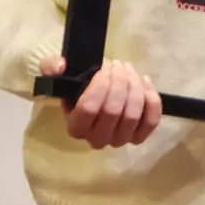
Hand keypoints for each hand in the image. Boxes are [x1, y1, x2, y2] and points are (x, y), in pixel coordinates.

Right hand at [38, 56, 162, 147]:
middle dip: (119, 82)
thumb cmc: (77, 83)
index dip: (99, 86)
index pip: (88, 109)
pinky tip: (144, 82)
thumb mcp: (59, 72)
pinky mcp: (139, 135)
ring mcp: (120, 139)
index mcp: (75, 127)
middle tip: (117, 65)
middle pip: (113, 111)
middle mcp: (97, 139)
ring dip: (134, 86)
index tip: (102, 69)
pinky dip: (151, 98)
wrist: (95, 91)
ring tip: (128, 69)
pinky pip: (151, 120)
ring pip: (133, 114)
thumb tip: (60, 65)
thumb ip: (53, 66)